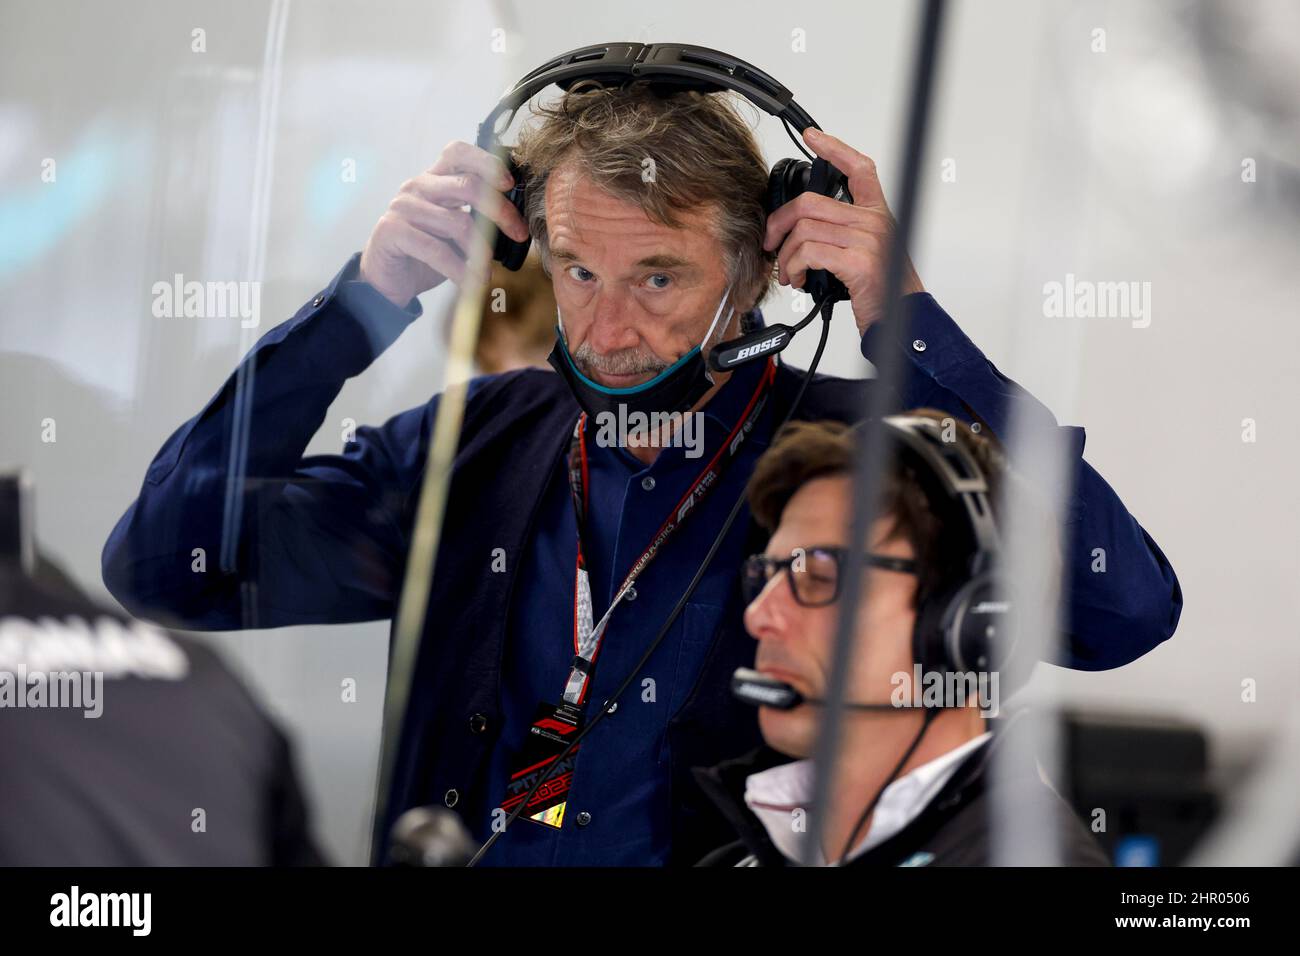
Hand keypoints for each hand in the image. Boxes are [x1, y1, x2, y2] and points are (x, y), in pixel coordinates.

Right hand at [359, 141, 529, 307]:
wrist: (390, 280)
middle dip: (500, 211)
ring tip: (488, 271)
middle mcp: (418, 186)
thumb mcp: (456, 233)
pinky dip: (460, 270)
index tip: (510, 185)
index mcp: (434, 179)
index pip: (459, 152)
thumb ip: (477, 218)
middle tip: (519, 234)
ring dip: (480, 251)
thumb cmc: (427, 254)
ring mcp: (402, 206)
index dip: (487, 163)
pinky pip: (436, 250)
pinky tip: (471, 282)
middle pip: (467, 185)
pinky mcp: (391, 230)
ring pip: (456, 222)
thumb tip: (516, 221)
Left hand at [763, 128, 924, 335]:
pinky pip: (809, 252)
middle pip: (810, 202)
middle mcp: (874, 221)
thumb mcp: (867, 253)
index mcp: (877, 214)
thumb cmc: (883, 290)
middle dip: (779, 223)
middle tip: (771, 243)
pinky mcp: (858, 261)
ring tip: (789, 273)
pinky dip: (794, 266)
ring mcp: (868, 240)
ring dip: (785, 255)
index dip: (835, 148)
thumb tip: (802, 231)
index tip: (812, 136)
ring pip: (804, 230)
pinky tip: (797, 279)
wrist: (904, 319)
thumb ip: (843, 234)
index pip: (860, 168)